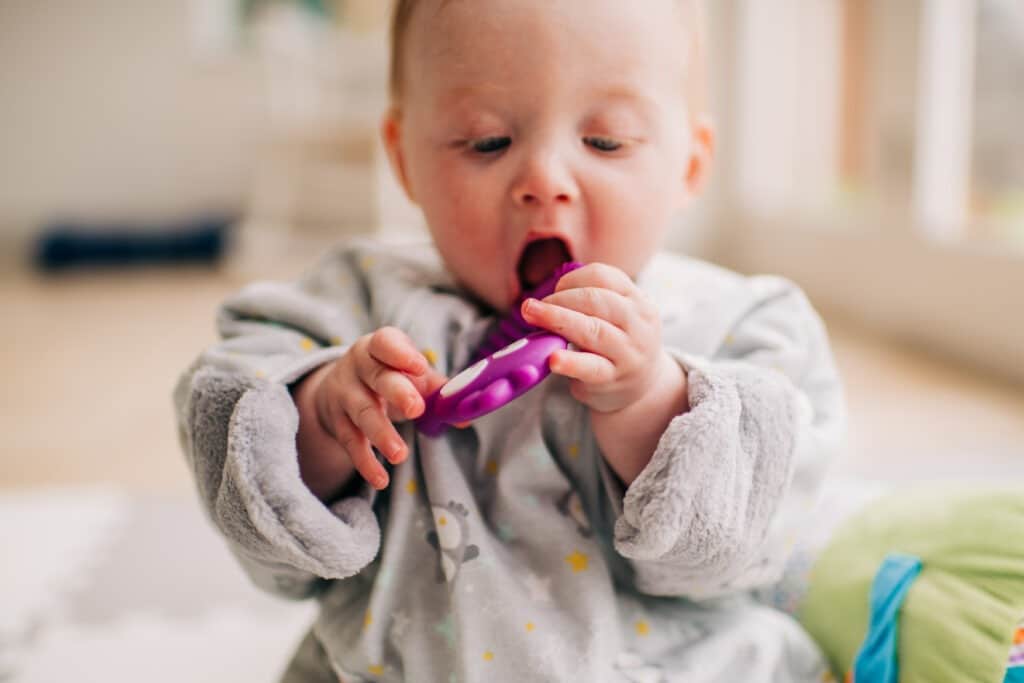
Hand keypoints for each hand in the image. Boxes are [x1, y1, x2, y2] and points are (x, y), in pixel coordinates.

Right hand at [293, 327, 446, 494]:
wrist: (339, 388)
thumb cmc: (387, 375)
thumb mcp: (410, 374)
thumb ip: (439, 390)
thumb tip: (467, 414)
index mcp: (380, 348)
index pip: (385, 343)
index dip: (400, 353)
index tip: (420, 366)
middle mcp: (359, 367)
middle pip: (377, 377)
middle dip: (396, 392)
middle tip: (416, 410)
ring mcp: (345, 394)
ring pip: (363, 412)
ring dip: (382, 434)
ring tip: (400, 455)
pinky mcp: (338, 423)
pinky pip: (351, 443)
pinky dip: (366, 462)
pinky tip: (381, 480)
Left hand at [520, 263, 665, 413]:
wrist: (644, 387)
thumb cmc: (619, 344)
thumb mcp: (618, 317)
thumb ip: (590, 303)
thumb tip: (544, 300)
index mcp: (637, 300)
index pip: (603, 276)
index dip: (572, 280)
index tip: (554, 291)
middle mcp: (638, 324)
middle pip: (596, 300)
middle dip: (559, 299)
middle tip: (530, 306)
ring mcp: (628, 352)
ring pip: (593, 330)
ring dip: (557, 319)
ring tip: (531, 316)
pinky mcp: (614, 378)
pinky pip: (591, 367)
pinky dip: (570, 362)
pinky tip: (553, 359)